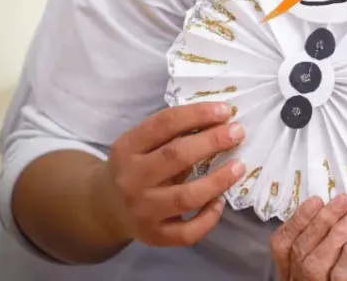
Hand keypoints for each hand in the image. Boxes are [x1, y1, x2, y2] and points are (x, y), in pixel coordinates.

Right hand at [90, 101, 245, 245]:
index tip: (225, 110)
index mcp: (127, 148)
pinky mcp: (154, 236)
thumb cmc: (136, 168)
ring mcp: (142, 210)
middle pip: (175, 157)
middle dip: (212, 141)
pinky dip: (209, 218)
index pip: (163, 124)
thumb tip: (221, 121)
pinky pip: (187, 232)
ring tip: (239, 166)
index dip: (197, 115)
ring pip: (185, 197)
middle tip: (238, 132)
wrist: (107, 208)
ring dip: (218, 180)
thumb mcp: (142, 145)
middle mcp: (131, 179)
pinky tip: (220, 202)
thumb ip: (173, 134)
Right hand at [271, 195, 346, 280]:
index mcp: (299, 269)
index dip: (296, 221)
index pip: (283, 245)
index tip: (315, 201)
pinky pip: (340, 274)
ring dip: (336, 232)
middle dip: (320, 222)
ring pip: (315, 263)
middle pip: (300, 252)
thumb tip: (336, 206)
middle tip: (342, 201)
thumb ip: (341, 232)